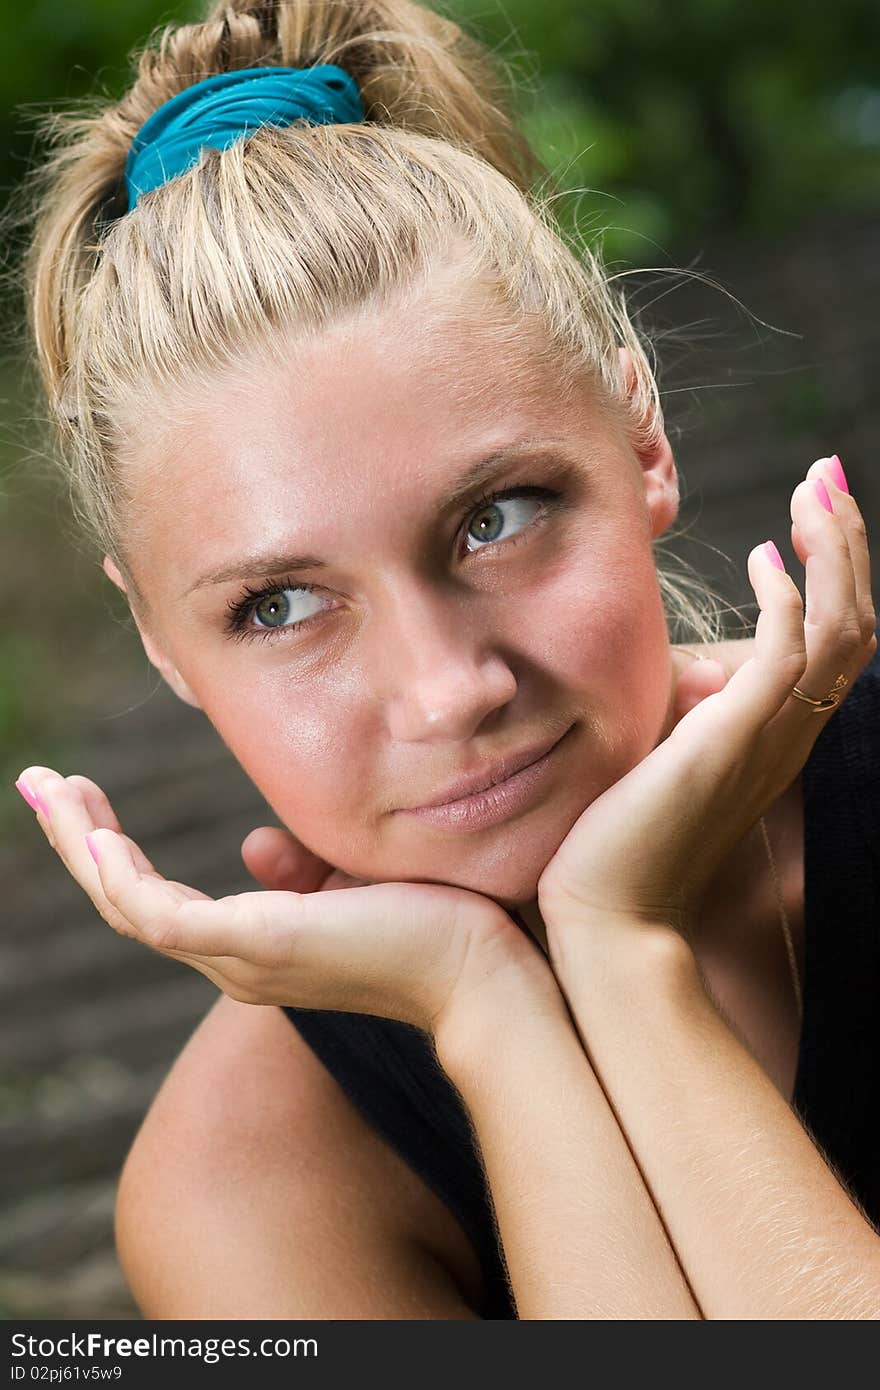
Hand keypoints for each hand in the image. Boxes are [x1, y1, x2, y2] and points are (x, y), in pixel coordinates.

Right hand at [13, 769, 536, 1034]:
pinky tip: (97, 832)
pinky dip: (121, 873)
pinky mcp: (259, 946)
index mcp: (257, 949)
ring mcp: (242, 959)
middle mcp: (237, 963)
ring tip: (51, 789)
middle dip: (81, 842)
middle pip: (130, 904)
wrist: (486, 971)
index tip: (85, 801)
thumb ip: (301, 870)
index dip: (116, 854)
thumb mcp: (353, 881)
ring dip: (85, 846)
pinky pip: (160, 913)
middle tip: (42, 786)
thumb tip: (253, 844)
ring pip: (131, 906)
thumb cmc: (438, 925)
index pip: (162, 902)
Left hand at [536, 456, 877, 946]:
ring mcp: (767, 738)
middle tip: (828, 476)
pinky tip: (762, 557)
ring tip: (814, 490)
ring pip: (840, 629)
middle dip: (845, 543)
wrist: (607, 918)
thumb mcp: (659, 761)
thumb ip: (685, 714)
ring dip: (833, 551)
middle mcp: (787, 736)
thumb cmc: (620, 847)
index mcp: (773, 738)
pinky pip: (789, 652)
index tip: (810, 515)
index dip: (833, 574)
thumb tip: (697, 675)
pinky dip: (786, 597)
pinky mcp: (732, 739)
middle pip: (854, 624)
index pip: (833, 643)